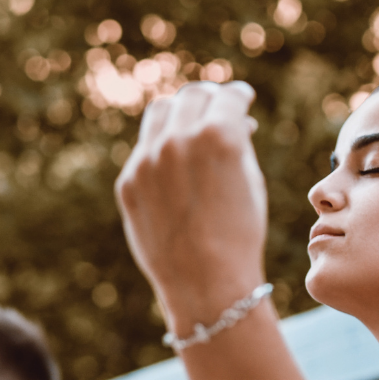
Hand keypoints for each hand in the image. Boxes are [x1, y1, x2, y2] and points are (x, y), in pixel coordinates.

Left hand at [115, 81, 269, 333]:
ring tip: (191, 129)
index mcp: (219, 135)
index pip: (229, 95)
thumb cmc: (239, 234)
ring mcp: (148, 160)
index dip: (239, 96)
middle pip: (192, 97)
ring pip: (160, 113)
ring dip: (179, 115)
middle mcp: (179, 140)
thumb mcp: (250, 181)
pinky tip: (174, 166)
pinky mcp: (128, 182)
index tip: (241, 100)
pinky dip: (161, 150)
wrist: (205, 283)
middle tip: (217, 110)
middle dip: (209, 100)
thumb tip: (232, 121)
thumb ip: (237, 142)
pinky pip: (145, 150)